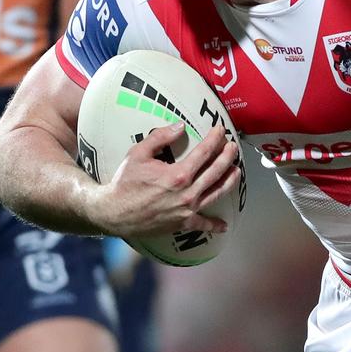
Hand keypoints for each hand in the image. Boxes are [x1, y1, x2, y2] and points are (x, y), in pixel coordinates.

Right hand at [88, 124, 240, 237]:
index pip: (204, 152)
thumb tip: (181, 126)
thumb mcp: (138, 153)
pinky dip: (214, 225)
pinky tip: (224, 225)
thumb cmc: (125, 182)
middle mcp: (187, 193)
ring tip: (237, 170)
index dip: (215, 139)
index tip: (220, 130)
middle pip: (216, 171)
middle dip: (227, 156)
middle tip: (233, 146)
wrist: (113, 213)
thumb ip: (160, 137)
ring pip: (216, 193)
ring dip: (229, 180)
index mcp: (178, 174)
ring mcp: (187, 209)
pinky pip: (202, 225)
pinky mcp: (182, 224)